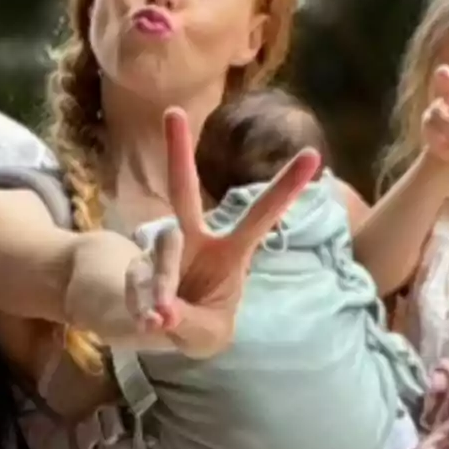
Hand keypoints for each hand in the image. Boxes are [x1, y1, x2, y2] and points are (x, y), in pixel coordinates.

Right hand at [124, 107, 321, 357]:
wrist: (161, 334)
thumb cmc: (199, 326)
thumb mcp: (204, 337)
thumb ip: (187, 323)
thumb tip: (160, 313)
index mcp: (230, 253)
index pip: (260, 216)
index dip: (284, 188)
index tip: (313, 154)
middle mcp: (194, 240)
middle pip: (183, 191)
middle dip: (177, 151)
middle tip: (171, 111)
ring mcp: (161, 250)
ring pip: (161, 254)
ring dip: (162, 286)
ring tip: (161, 318)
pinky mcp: (136, 264)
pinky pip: (138, 280)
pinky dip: (142, 305)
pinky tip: (148, 320)